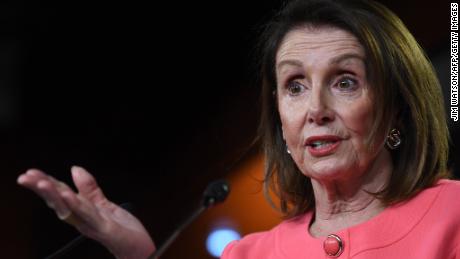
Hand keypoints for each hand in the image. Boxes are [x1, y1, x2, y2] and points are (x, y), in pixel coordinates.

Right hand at [17, 166, 155, 258]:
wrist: (139, 249)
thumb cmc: (122, 230)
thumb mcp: (104, 205)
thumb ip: (89, 189)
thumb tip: (74, 168)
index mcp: (81, 212)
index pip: (60, 195)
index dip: (45, 183)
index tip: (29, 173)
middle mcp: (83, 220)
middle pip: (59, 202)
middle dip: (41, 189)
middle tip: (25, 177)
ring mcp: (93, 225)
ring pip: (69, 209)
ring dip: (55, 196)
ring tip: (42, 183)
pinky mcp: (105, 229)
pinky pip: (89, 216)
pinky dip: (78, 205)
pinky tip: (68, 195)